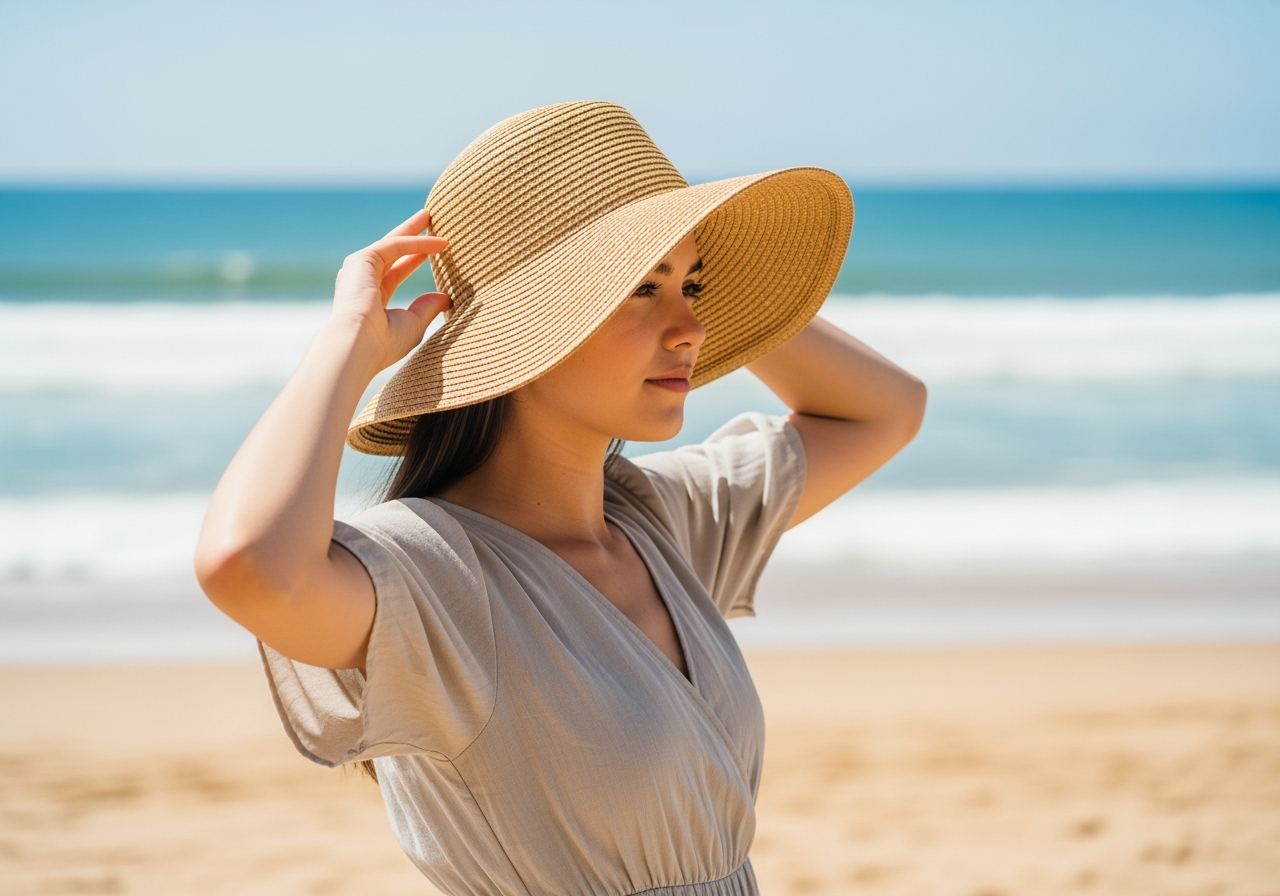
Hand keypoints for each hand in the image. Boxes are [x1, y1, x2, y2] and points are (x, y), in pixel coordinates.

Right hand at [330, 208, 451, 373]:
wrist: (358, 345)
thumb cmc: (383, 343)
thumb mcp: (413, 324)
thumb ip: (428, 307)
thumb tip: (446, 296)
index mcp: (370, 299)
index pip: (395, 272)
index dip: (414, 259)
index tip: (434, 250)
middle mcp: (361, 281)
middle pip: (392, 250)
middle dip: (410, 234)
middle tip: (428, 219)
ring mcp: (359, 269)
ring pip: (392, 242)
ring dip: (412, 229)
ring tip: (431, 215)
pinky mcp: (362, 260)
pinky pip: (395, 245)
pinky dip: (417, 242)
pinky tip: (439, 243)